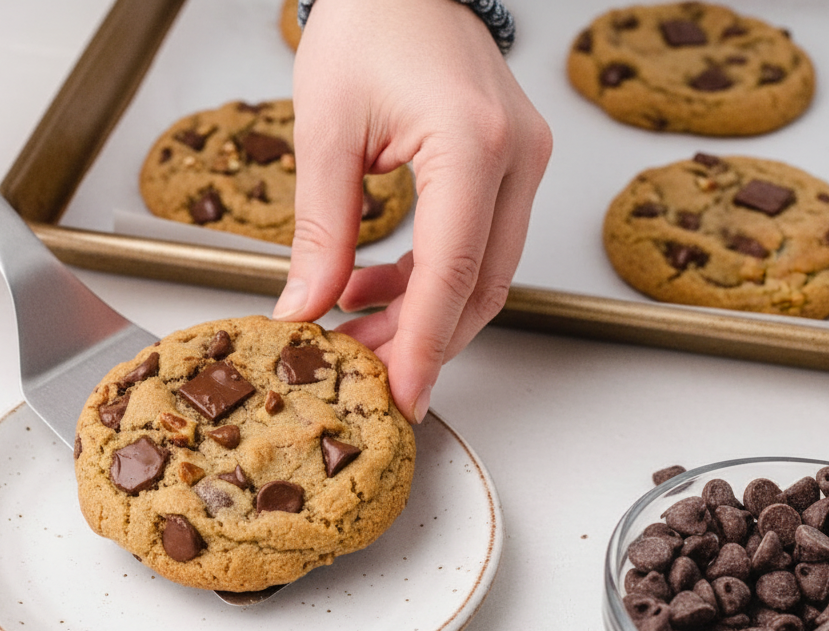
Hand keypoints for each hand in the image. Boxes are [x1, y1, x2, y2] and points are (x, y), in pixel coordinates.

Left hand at [275, 0, 551, 421]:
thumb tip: (305, 310)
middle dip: (419, 340)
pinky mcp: (510, 165)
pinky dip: (428, 277)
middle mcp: (516, 156)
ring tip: (350, 327)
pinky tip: (371, 284)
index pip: (453, 271)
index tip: (402, 396)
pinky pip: (478, 243)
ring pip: (483, 273)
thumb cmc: (368, 25)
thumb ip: (322, 231)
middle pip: (480, 285)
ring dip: (420, 313)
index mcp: (473, 143)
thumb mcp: (325, 132)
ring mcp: (522, 161)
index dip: (424, 345)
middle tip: (359, 372)